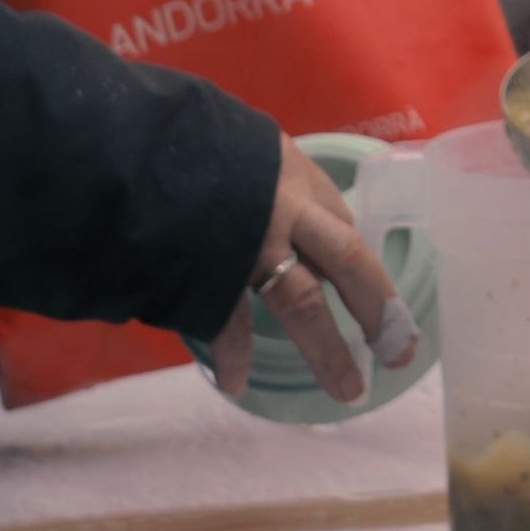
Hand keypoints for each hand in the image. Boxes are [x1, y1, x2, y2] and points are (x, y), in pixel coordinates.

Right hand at [204, 132, 418, 405]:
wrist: (129, 146)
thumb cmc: (184, 139)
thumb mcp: (239, 144)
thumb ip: (259, 178)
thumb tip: (264, 207)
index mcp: (294, 175)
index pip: (343, 223)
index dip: (361, 265)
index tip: (376, 297)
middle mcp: (285, 209)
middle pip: (349, 263)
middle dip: (380, 310)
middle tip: (400, 352)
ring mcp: (250, 244)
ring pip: (303, 304)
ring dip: (328, 351)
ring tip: (348, 391)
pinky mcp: (210, 271)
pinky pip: (229, 322)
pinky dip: (234, 355)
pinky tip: (237, 383)